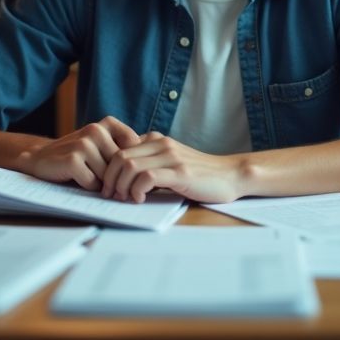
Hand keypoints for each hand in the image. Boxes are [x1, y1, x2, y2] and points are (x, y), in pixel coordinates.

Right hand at [16, 116, 140, 191]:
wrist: (40, 158)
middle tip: (106, 182)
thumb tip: (154, 168)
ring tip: (88, 176)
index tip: (128, 175)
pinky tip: (77, 179)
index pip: (135, 150)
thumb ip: (124, 150)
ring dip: (101, 183)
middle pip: (121, 165)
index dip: (132, 167)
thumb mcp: (102, 146)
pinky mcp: (73, 159)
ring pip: (108, 176)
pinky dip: (88, 187)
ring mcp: (84, 143)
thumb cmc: (78, 156)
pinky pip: (93, 183)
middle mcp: (96, 130)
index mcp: (108, 124)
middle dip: (117, 179)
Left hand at [101, 132, 245, 203]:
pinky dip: (136, 190)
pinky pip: (147, 177)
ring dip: (121, 186)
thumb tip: (122, 176)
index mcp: (156, 140)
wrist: (231, 175)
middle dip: (110, 179)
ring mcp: (171, 157)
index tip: (109, 187)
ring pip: (129, 165)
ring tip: (126, 199)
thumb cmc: (200, 174)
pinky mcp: (180, 172)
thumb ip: (151, 163)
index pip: (119, 149)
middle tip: (112, 196)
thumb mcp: (171, 162)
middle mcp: (162, 144)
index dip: (108, 170)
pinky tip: (140, 199)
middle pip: (119, 156)